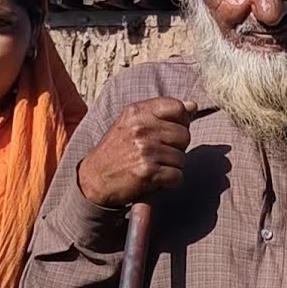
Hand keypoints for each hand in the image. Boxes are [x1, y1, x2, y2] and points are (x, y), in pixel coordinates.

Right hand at [78, 97, 196, 207]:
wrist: (94, 178)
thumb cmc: (117, 149)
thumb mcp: (132, 123)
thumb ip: (161, 113)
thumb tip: (193, 105)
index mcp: (137, 112)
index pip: (177, 107)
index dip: (181, 121)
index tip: (170, 132)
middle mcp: (141, 128)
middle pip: (184, 134)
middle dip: (177, 147)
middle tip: (159, 153)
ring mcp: (145, 150)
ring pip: (182, 157)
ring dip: (172, 166)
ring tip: (154, 166)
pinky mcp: (148, 171)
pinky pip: (177, 176)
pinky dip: (170, 181)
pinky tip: (156, 179)